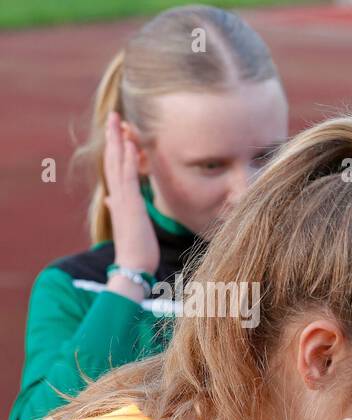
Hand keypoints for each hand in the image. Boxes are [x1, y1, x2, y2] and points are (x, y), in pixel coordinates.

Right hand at [103, 112, 159, 277]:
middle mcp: (118, 195)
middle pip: (113, 160)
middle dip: (114, 137)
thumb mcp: (129, 224)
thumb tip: (109, 199)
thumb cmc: (136, 248)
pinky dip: (131, 161)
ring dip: (119, 141)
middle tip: (114, 115)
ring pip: (119, 164)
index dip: (116, 148)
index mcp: (119, 199)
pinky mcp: (131, 205)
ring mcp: (123, 199)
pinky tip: (132, 145)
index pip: (116, 168)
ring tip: (119, 120)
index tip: (119, 130)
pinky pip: (130, 178)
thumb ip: (118, 208)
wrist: (134, 266)